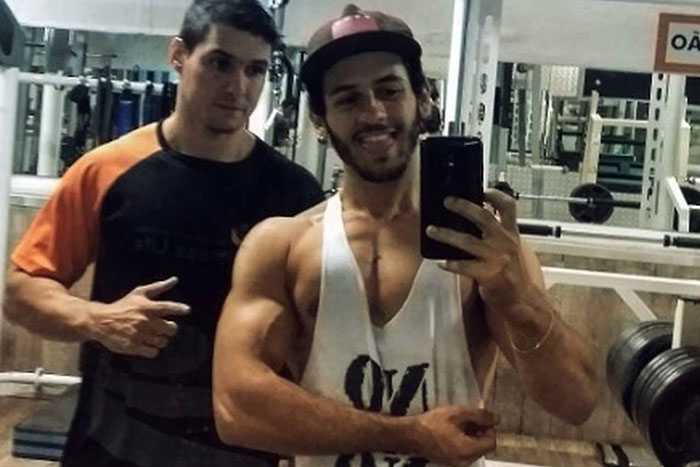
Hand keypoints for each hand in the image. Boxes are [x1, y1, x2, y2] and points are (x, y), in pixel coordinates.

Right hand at [88, 277, 189, 357]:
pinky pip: (153, 352)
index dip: (179, 308)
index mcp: (147, 307)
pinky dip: (152, 350)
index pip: (168, 307)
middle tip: (163, 327)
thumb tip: (175, 279)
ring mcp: (140, 335)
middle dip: (170, 328)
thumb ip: (158, 287)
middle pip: (171, 328)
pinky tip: (147, 344)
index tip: (187, 310)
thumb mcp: (139, 293)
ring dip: (160, 339)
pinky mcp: (134, 347)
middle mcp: (145, 321)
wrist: (101, 321)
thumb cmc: (123, 306)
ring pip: (163, 342)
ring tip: (152, 335)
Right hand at [411, 406, 497, 465]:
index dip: (488, 428)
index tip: (479, 418)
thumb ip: (479, 416)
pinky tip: (453, 431)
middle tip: (468, 419)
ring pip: (474, 449)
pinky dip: (463, 441)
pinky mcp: (450, 461)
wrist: (410, 434)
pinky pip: (464, 452)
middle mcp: (465, 461)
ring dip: (471, 436)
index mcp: (468, 450)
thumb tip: (496, 419)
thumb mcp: (457, 413)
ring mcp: (457, 463)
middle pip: (483, 447)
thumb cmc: (433, 423)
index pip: (491, 442)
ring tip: (458, 423)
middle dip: (479, 432)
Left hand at [425, 189, 532, 305]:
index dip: (495, 195)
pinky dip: (451, 263)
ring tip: (431, 230)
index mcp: (511, 233)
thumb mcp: (509, 247)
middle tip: (447, 202)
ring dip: (446, 234)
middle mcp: (504, 242)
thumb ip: (496, 232)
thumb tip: (472, 217)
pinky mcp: (487, 274)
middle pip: (483, 217)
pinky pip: (464, 266)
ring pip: (467, 241)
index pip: (508, 206)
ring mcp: (495, 258)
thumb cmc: (511, 272)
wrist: (522, 299)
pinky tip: (440, 262)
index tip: (482, 189)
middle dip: (463, 207)